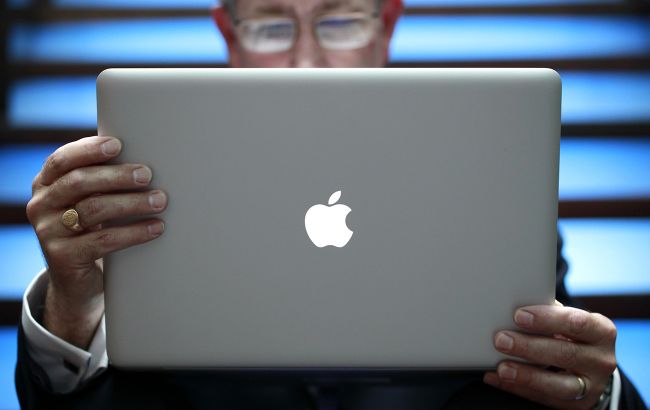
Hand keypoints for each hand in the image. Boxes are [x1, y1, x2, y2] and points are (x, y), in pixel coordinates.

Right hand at [26, 136, 167, 347]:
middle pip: (79, 182)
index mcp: (46, 184)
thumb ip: (100, 181)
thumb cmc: (91, 230)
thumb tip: (142, 157)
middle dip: (117, 176)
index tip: (118, 145)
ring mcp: (48, 232)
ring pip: (93, 209)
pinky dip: (134, 232)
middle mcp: (41, 205)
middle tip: (147, 174)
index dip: (88, 150)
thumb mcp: (88, 202)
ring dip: (131, 203)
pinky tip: (156, 228)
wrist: (77, 280)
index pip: (62, 160)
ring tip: (160, 201)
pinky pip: (103, 240)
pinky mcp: (62, 257)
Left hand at [483, 301, 616, 408]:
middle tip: (501, 339)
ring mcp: (591, 386)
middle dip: (529, 346)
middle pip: (566, 354)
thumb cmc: (570, 335)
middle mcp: (600, 360)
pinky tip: (497, 378)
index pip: (577, 323)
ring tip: (502, 368)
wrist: (589, 367)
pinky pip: (545, 400)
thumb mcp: (567, 321)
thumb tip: (511, 309)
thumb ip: (548, 314)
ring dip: (527, 376)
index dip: (547, 319)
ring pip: (560, 385)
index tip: (518, 316)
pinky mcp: (577, 405)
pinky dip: (518, 389)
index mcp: (601, 331)